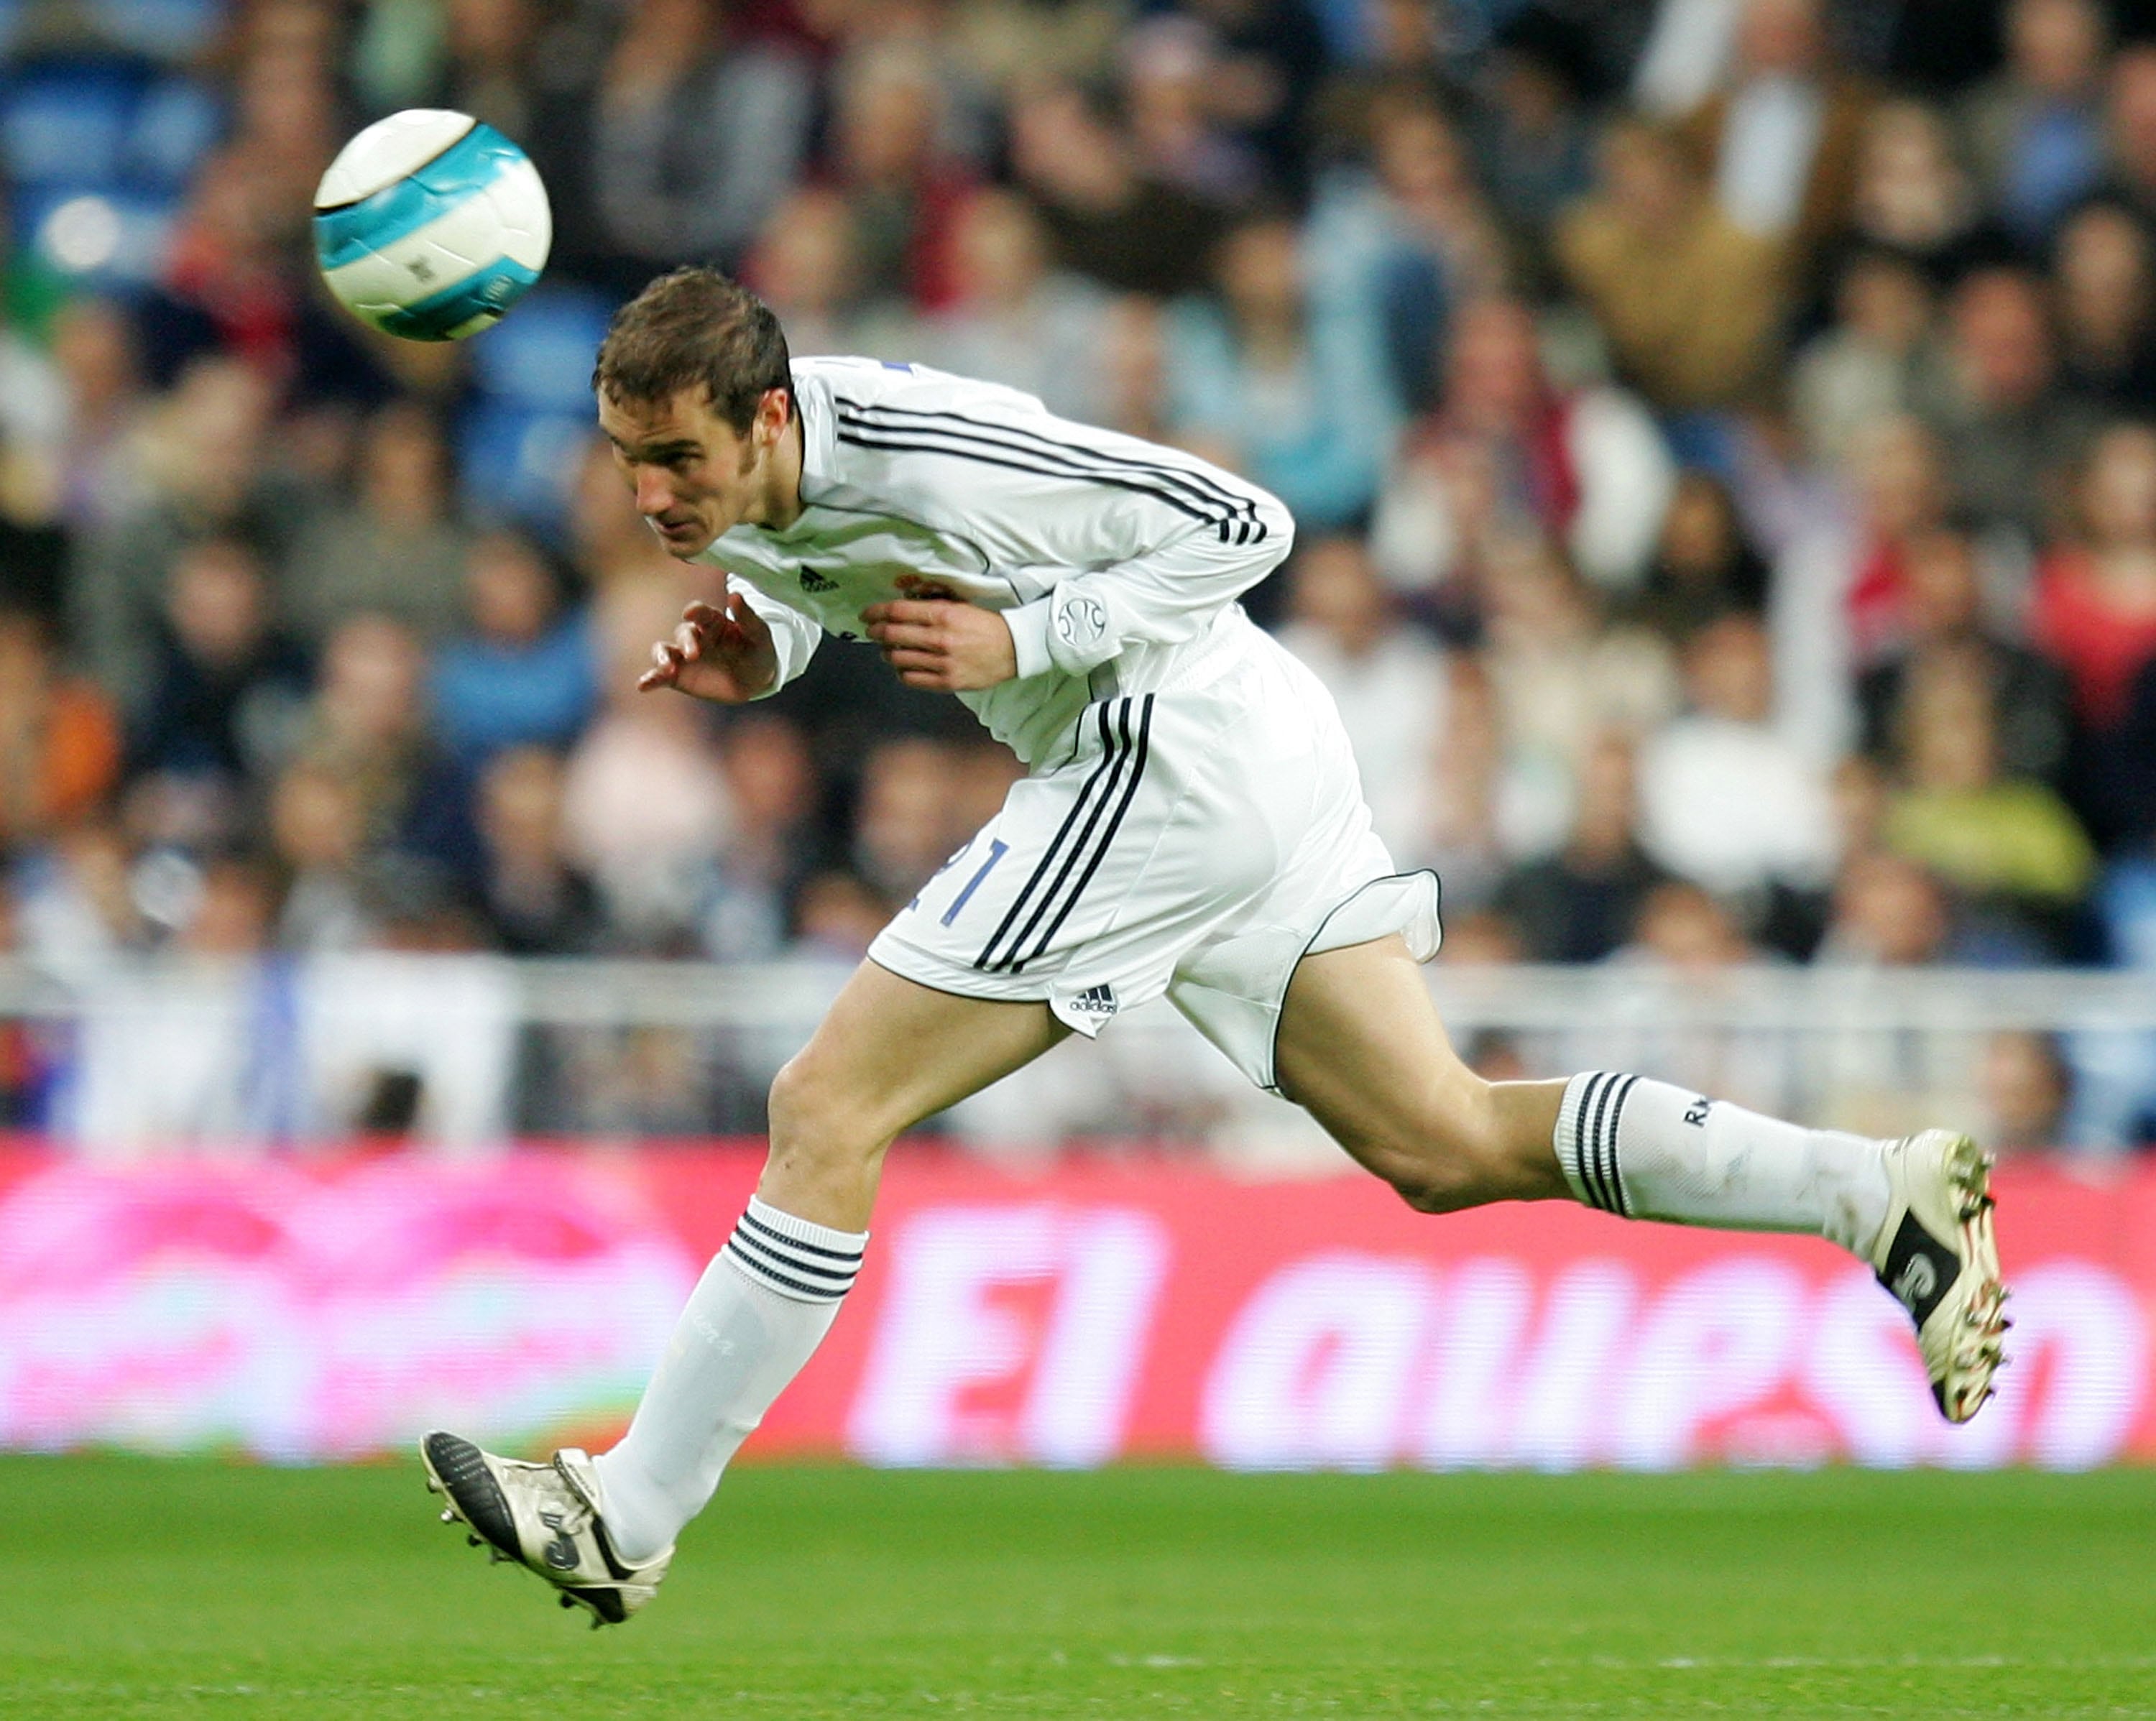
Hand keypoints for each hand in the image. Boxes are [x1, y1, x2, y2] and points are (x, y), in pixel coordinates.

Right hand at [637, 594, 778, 701]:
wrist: (755, 680)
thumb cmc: (757, 650)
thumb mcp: (758, 634)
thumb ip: (746, 616)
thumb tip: (734, 594)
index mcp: (713, 621)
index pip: (700, 612)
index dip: (695, 611)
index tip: (691, 613)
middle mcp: (695, 636)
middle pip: (683, 632)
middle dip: (686, 641)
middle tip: (693, 654)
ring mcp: (684, 656)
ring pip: (664, 650)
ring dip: (661, 657)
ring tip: (666, 669)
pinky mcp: (678, 676)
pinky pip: (660, 676)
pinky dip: (650, 679)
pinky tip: (642, 686)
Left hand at [861, 592, 1018, 691]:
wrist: (1013, 650)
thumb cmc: (983, 625)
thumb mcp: (959, 605)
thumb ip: (930, 602)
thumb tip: (900, 600)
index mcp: (944, 615)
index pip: (898, 612)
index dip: (876, 612)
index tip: (867, 614)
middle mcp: (941, 639)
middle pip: (892, 635)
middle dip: (876, 632)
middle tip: (872, 631)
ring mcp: (943, 663)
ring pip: (898, 658)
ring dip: (887, 653)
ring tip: (888, 650)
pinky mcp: (947, 682)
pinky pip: (911, 679)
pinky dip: (901, 672)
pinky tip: (903, 667)